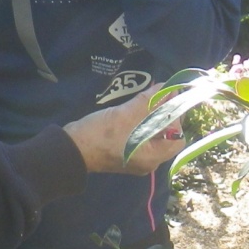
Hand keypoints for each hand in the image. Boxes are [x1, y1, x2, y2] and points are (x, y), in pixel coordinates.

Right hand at [63, 97, 179, 174]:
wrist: (70, 149)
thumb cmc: (100, 135)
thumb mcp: (126, 115)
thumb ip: (148, 102)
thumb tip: (166, 88)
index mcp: (153, 157)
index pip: (178, 139)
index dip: (176, 119)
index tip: (168, 101)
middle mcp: (148, 160)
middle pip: (166, 136)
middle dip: (165, 115)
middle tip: (159, 95)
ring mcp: (136, 157)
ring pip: (153, 134)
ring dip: (153, 116)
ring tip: (149, 98)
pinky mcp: (126, 150)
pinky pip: (141, 135)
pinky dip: (142, 121)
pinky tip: (137, 107)